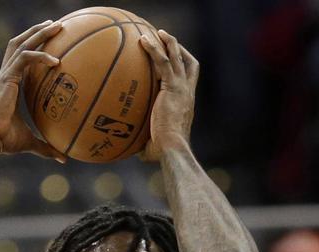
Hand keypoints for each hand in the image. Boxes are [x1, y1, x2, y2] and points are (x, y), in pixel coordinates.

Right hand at [0, 20, 65, 160]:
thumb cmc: (5, 141)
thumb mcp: (31, 142)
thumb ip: (46, 147)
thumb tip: (64, 158)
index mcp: (9, 85)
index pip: (21, 60)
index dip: (34, 48)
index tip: (51, 42)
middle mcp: (6, 76)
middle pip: (19, 44)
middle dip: (37, 31)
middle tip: (56, 24)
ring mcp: (5, 75)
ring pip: (21, 44)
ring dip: (39, 33)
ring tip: (56, 26)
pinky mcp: (6, 78)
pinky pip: (25, 59)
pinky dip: (41, 56)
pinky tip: (57, 61)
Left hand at [138, 30, 197, 160]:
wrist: (172, 148)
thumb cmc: (163, 152)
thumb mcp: (152, 146)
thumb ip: (144, 144)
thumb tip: (129, 150)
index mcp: (186, 103)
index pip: (189, 80)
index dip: (183, 68)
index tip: (172, 62)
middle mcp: (187, 92)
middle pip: (189, 63)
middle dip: (179, 50)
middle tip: (166, 40)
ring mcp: (181, 88)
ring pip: (177, 57)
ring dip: (168, 42)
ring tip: (157, 32)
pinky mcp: (172, 86)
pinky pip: (163, 62)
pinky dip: (154, 49)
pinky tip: (142, 41)